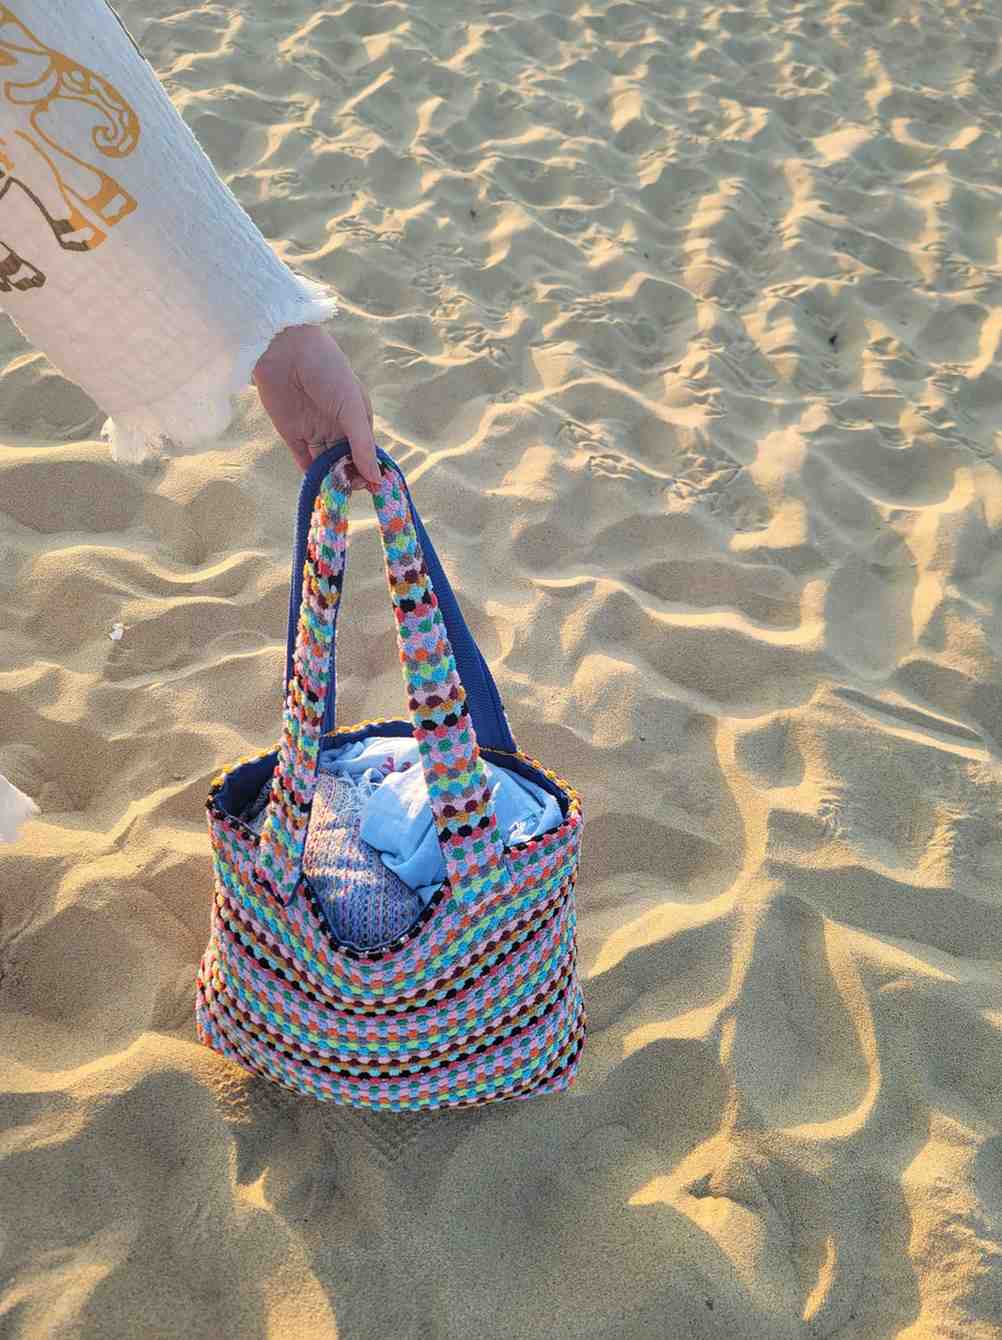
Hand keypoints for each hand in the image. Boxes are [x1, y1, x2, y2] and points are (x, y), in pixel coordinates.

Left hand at [251, 324, 379, 486]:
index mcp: (357, 417)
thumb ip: (362, 443)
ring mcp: (314, 430)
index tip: (370, 486)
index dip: (369, 469)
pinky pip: (304, 460)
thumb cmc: (327, 371)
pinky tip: (318, 485)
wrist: (285, 349)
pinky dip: (311, 475)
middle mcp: (338, 426)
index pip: (366, 451)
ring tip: (334, 490)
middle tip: (349, 488)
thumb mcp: (351, 407)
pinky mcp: (291, 433)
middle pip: (347, 460)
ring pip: (326, 463)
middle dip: (350, 476)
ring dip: (331, 478)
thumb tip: (378, 479)